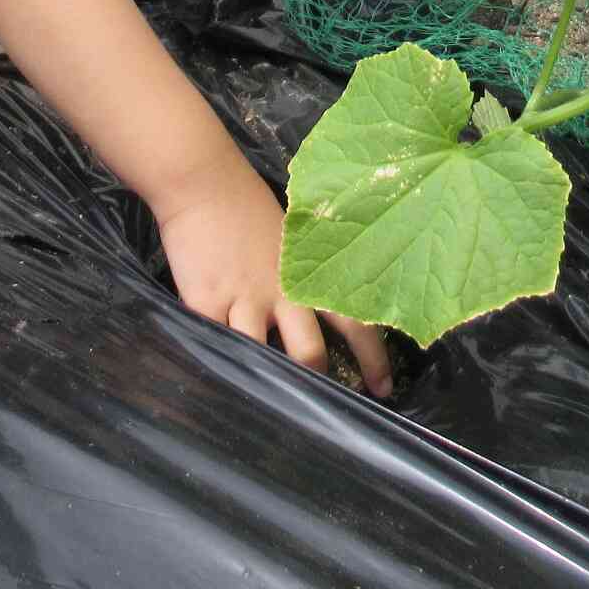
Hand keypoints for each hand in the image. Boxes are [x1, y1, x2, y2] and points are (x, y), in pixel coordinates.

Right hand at [154, 157, 394, 396]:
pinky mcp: (206, 302)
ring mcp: (243, 300)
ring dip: (267, 383)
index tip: (384, 388)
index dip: (373, 359)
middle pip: (309, 354)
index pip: (354, 322)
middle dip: (317, 384)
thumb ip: (311, 270)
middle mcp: (283, 293)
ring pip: (263, 359)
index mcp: (312, 275)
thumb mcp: (296, 235)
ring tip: (269, 405)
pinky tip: (218, 383)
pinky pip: (214, 346)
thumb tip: (328, 301)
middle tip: (322, 406)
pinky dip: (218, 365)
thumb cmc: (250, 204)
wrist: (203, 182)